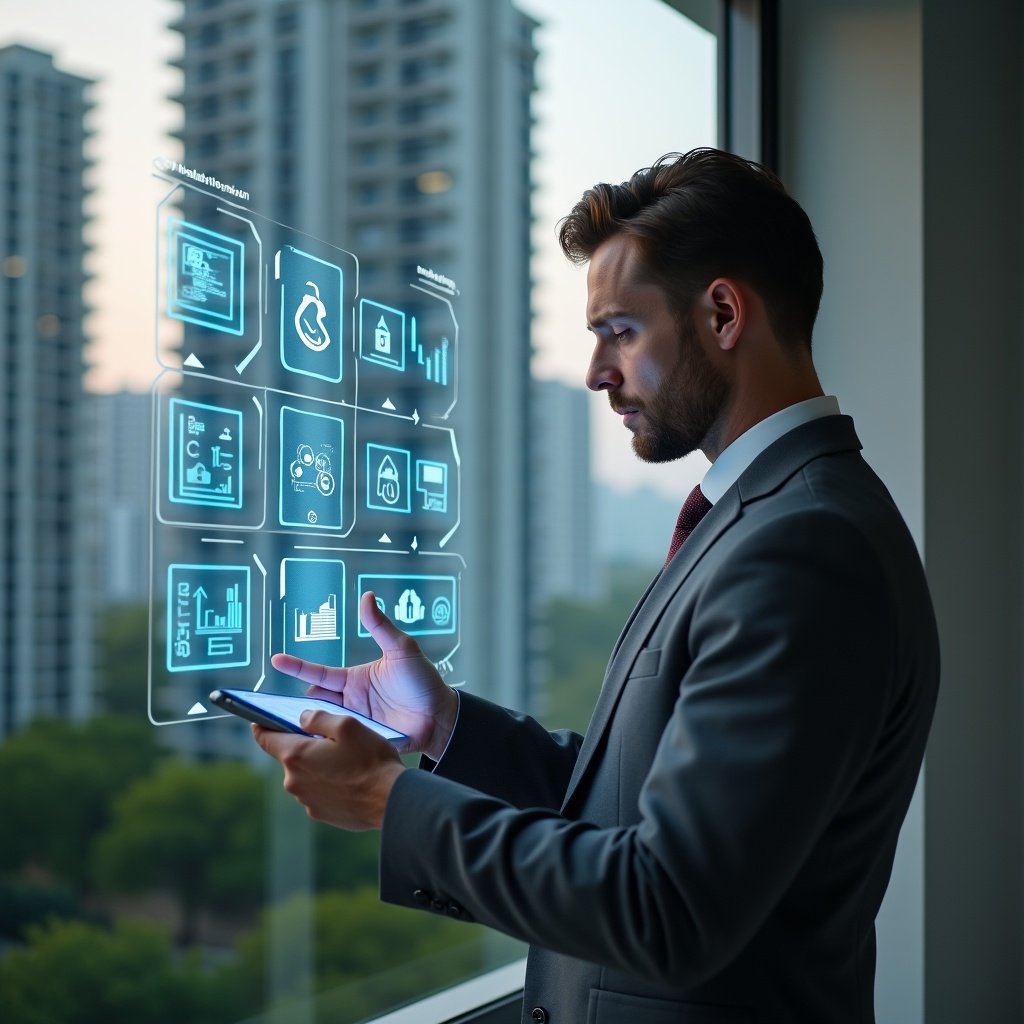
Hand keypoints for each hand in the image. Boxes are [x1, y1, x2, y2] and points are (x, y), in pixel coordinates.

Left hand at [252, 711, 404, 830]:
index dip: (261, 726)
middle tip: (331, 740)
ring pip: (306, 774)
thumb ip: (318, 718)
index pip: (265, 739)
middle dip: (305, 746)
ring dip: (318, 766)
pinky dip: (329, 783)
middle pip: (290, 756)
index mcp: (296, 755)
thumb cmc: (371, 760)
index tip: (259, 721)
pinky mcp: (320, 813)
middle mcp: (294, 781)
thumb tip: (302, 719)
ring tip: (347, 761)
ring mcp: (306, 800)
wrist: (390, 800)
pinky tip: (350, 779)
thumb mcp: (347, 725)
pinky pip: (318, 791)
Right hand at [270, 591, 457, 760]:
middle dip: (294, 704)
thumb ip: (381, 626)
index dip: (297, 666)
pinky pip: (338, 744)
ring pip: (321, 724)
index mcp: (354, 680)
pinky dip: (325, 743)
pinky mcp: (362, 742)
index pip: (318, 673)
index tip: (275, 659)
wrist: (441, 715)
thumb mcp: (402, 650)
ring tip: (285, 727)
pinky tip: (311, 747)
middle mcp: (349, 702)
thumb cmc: (423, 680)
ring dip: (306, 725)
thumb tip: (367, 596)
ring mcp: (354, 723)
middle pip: (312, 703)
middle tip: (274, 706)